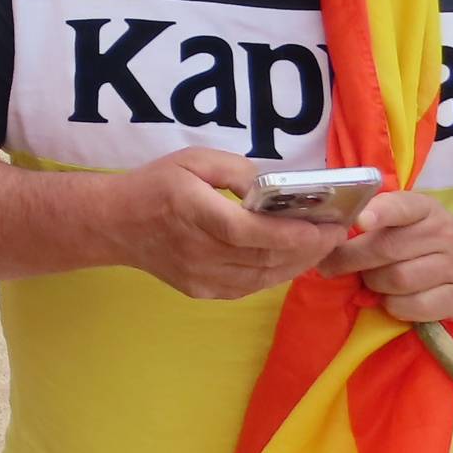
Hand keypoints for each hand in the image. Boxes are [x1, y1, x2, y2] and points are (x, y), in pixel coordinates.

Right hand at [106, 150, 347, 300]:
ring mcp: (200, 278)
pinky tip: (292, 260)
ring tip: (322, 246)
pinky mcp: (202, 291)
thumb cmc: (156, 185)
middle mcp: (198, 251)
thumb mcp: (193, 160)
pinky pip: (250, 287)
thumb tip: (273, 188)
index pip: (250, 232)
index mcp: (193, 212)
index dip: (293, 234)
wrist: (115, 224)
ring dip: (299, 264)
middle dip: (309, 248)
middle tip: (337, 232)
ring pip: (263, 278)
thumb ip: (236, 171)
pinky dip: (276, 274)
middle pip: (265, 258)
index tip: (328, 226)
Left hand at [321, 192, 452, 323]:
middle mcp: (445, 236)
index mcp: (427, 210)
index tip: (359, 220)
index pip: (404, 206)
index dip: (380, 212)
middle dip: (351, 259)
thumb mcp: (414, 220)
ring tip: (371, 282)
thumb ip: (381, 221)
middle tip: (332, 265)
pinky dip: (394, 306)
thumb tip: (332, 235)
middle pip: (388, 248)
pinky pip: (415, 307)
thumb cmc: (432, 239)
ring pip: (399, 279)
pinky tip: (392, 300)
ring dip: (374, 284)